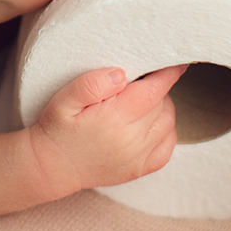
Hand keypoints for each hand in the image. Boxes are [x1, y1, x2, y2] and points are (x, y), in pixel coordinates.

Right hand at [31, 64, 187, 192]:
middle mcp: (131, 141)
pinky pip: (168, 144)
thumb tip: (120, 74)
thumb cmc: (58, 129)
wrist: (53, 167)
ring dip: (162, 106)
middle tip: (139, 81)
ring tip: (141, 100)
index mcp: (114, 119)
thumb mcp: (63, 100)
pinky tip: (149, 122)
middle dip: (157, 88)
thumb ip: (90, 84)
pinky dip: (166, 129)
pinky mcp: (141, 169)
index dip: (169, 73)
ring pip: (169, 122)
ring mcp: (138, 158)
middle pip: (162, 104)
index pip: (154, 90)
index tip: (177, 61)